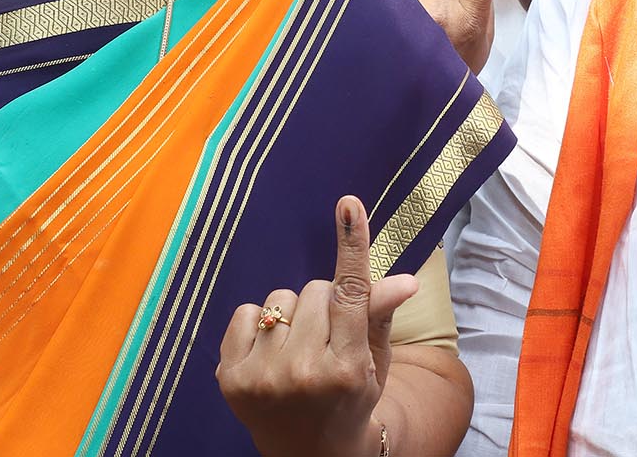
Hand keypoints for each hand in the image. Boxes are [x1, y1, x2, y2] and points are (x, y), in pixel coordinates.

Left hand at [217, 197, 417, 456]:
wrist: (311, 455)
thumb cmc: (351, 398)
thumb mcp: (374, 361)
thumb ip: (380, 314)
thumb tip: (406, 278)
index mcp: (347, 368)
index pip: (352, 294)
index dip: (352, 245)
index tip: (349, 205)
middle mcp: (303, 373)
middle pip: (314, 290)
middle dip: (324, 304)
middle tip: (329, 339)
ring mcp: (262, 377)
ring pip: (280, 299)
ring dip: (292, 315)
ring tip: (299, 349)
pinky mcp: (230, 378)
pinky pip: (245, 312)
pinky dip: (259, 325)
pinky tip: (270, 354)